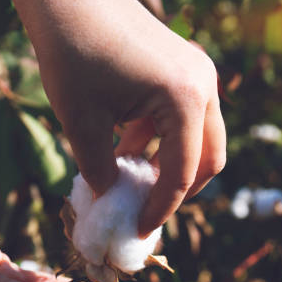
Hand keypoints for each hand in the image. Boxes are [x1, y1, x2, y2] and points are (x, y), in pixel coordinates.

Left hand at [13, 0, 225, 236]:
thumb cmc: (72, 51)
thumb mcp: (81, 121)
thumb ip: (99, 169)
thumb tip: (111, 198)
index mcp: (185, 100)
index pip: (181, 172)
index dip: (160, 208)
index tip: (139, 229)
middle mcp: (203, 87)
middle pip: (209, 158)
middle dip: (180, 189)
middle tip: (148, 207)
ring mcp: (198, 74)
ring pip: (201, 138)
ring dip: (171, 163)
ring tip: (131, 178)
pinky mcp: (186, 67)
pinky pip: (186, 116)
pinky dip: (164, 138)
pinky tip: (127, 145)